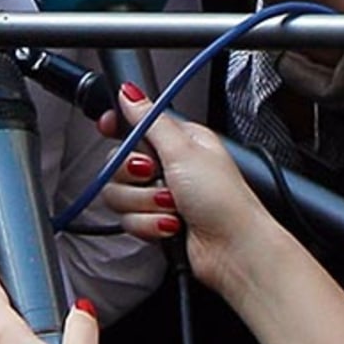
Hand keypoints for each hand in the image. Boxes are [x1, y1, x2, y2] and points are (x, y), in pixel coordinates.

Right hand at [100, 90, 275, 299]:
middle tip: (156, 176)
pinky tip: (171, 225)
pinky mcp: (155, 222)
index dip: (118, 127)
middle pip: (119, 162)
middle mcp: (169, 166)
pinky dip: (149, 224)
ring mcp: (161, 196)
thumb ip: (150, 120)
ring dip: (144, 204)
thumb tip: (130, 93)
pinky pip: (129, 220)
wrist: (234, 250)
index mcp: (180, 141)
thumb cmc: (225, 200)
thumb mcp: (184, 151)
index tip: (109, 129)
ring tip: (172, 206)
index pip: (135, 125)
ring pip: (120, 194)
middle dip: (135, 176)